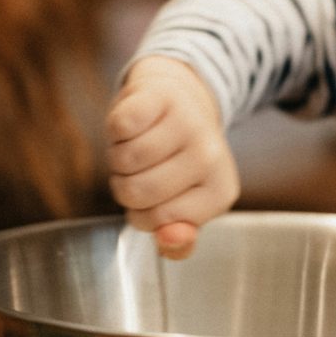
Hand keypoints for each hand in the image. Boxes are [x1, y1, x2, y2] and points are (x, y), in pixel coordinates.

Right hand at [104, 55, 239, 257]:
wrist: (179, 102)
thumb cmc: (177, 161)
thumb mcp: (185, 207)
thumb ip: (178, 240)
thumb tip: (168, 239)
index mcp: (220, 192)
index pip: (156, 221)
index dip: (141, 213)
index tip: (156, 196)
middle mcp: (210, 157)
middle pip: (136, 192)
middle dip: (125, 185)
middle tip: (142, 169)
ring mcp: (189, 123)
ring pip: (124, 160)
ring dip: (118, 157)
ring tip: (138, 145)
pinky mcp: (163, 96)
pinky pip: (119, 127)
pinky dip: (115, 130)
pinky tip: (134, 125)